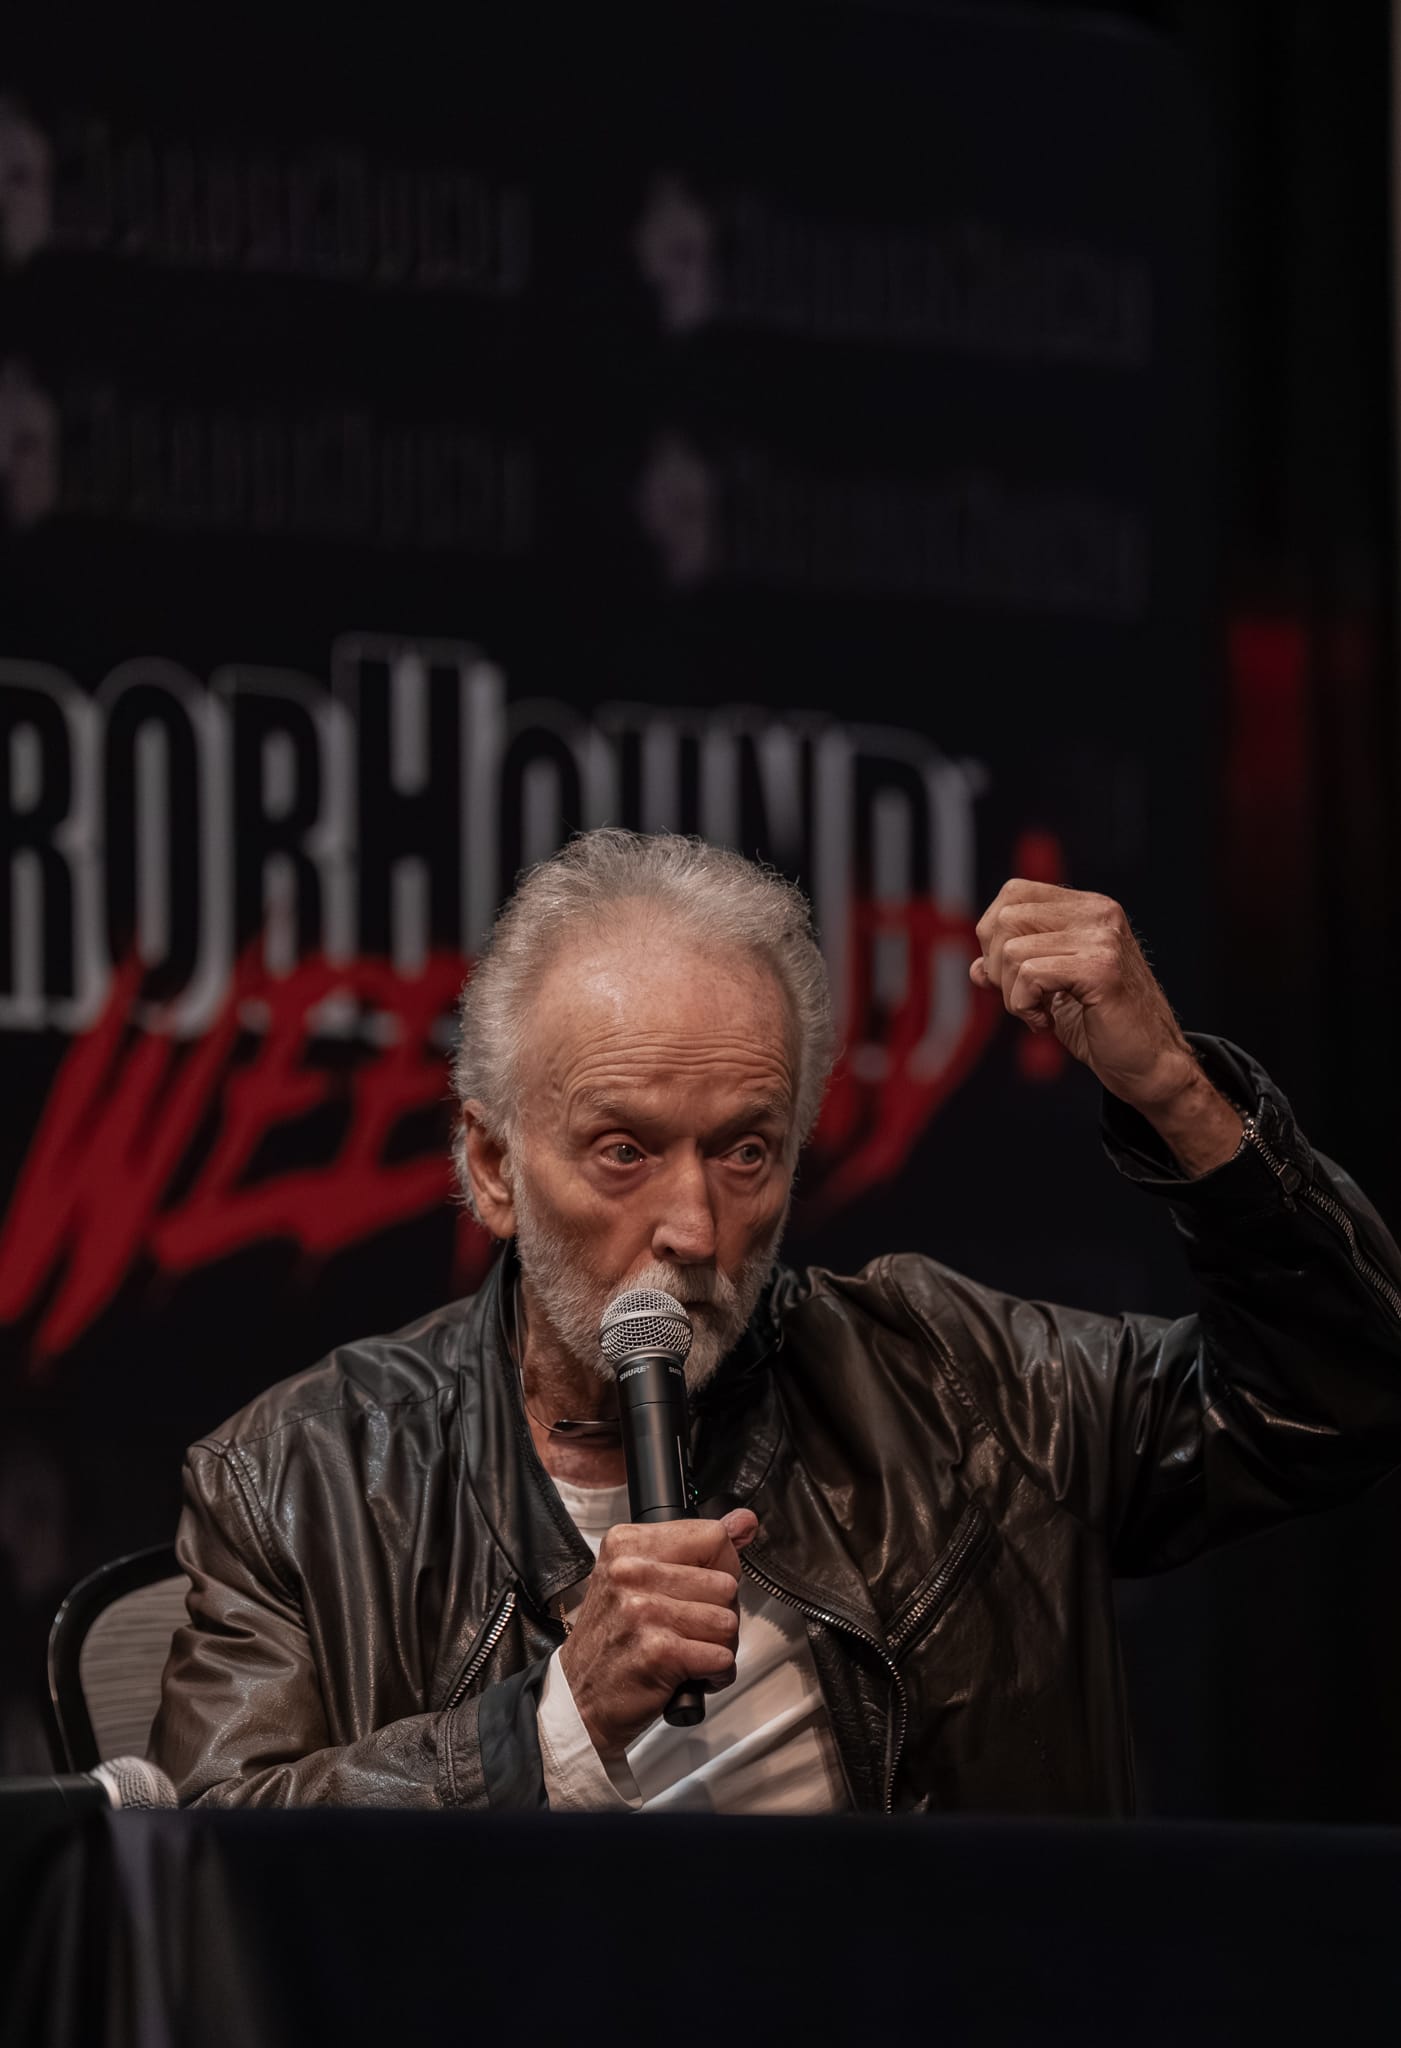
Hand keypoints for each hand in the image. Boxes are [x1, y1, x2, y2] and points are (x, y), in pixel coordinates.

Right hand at [559, 1509, 756, 1760]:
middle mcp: (631, 1572)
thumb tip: (745, 1521)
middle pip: (726, 1584)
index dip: (721, 1568)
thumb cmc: (613, 1639)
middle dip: (719, 1614)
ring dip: (718, 1647)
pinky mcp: (658, 1652)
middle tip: (688, 1629)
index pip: (713, 1536)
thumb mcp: (642, 1578)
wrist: (580, 1698)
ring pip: (728, 1622)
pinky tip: (690, 1673)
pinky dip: (715, 1674)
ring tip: (688, 1651)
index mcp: (627, 1544)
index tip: (700, 1589)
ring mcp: (643, 1611)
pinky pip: (722, 1658)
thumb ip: (696, 1548)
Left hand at [969, 879, 1241, 1170]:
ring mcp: (1103, 938)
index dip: (994, 935)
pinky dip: (1024, 1005)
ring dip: (1012, 994)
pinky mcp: (1101, 969)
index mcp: (1088, 908)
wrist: (1149, 1065)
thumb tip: (976, 967)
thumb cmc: (1101, 1026)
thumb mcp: (1049, 990)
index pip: (1014, 893)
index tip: (1011, 975)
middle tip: (1023, 1000)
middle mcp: (1099, 913)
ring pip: (1012, 951)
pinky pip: (1030, 974)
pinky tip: (1044, 1023)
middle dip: (997, 967)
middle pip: (1006, 918)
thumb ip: (1014, 970)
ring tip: (1039, 1014)